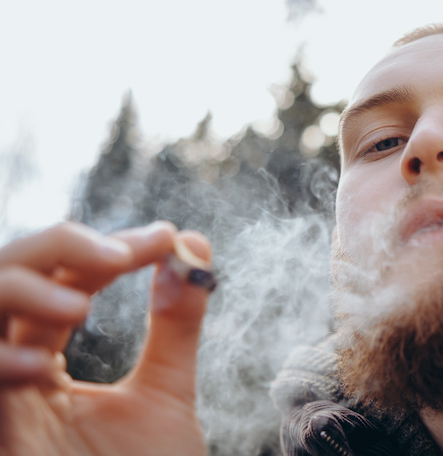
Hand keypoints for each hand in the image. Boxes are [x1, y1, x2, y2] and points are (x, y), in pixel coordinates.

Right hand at [0, 221, 211, 455]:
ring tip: (84, 300)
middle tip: (123, 252)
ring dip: (22, 291)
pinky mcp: (1, 435)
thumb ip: (175, 326)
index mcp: (45, 365)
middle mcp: (12, 377)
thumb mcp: (165, 393)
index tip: (166, 238)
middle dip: (58, 250)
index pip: (61, 281)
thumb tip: (193, 250)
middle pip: (4, 279)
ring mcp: (2, 406)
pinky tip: (42, 367)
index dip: (106, 249)